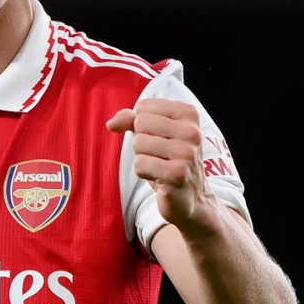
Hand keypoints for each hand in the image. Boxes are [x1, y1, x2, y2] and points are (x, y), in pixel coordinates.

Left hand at [106, 98, 215, 233]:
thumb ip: (130, 120)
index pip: (143, 107)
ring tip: (160, 166)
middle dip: (141, 141)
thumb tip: (111, 123)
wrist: (190, 196)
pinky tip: (160, 178)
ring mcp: (187, 153)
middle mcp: (192, 131)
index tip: (159, 138)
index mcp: (188, 113)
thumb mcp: (151, 133)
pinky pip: (140, 164)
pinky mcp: (178, 174)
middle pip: (140, 123)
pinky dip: (143, 172)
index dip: (141, 125)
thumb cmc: (168, 159)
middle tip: (158, 154)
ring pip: (139, 143)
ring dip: (142, 158)